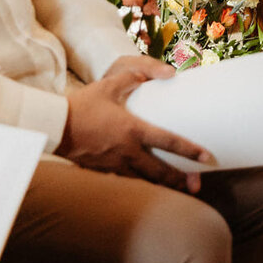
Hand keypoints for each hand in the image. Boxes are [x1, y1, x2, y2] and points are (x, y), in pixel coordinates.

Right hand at [59, 55, 213, 192]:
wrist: (55, 126)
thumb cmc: (84, 104)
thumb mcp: (111, 84)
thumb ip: (138, 75)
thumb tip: (168, 72)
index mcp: (132, 130)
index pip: (168, 141)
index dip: (189, 150)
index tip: (207, 158)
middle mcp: (126, 151)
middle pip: (159, 171)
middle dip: (180, 179)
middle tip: (197, 185)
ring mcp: (114, 165)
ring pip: (143, 180)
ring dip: (162, 186)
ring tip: (179, 190)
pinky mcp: (102, 171)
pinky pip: (126, 180)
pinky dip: (139, 184)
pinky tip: (147, 186)